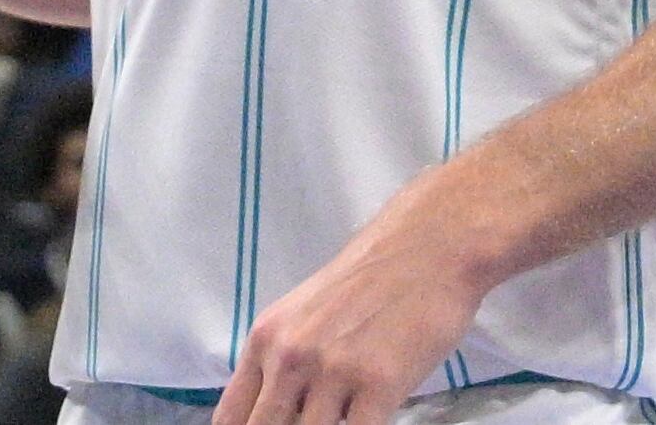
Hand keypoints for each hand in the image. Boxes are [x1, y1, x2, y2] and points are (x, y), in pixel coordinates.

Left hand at [210, 211, 485, 424]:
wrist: (424, 249)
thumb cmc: (368, 282)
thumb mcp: (302, 316)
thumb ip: (279, 363)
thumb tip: (270, 410)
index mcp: (265, 340)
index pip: (231, 415)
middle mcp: (289, 357)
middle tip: (308, 421)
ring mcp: (332, 372)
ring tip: (341, 415)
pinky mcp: (378, 385)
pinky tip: (368, 421)